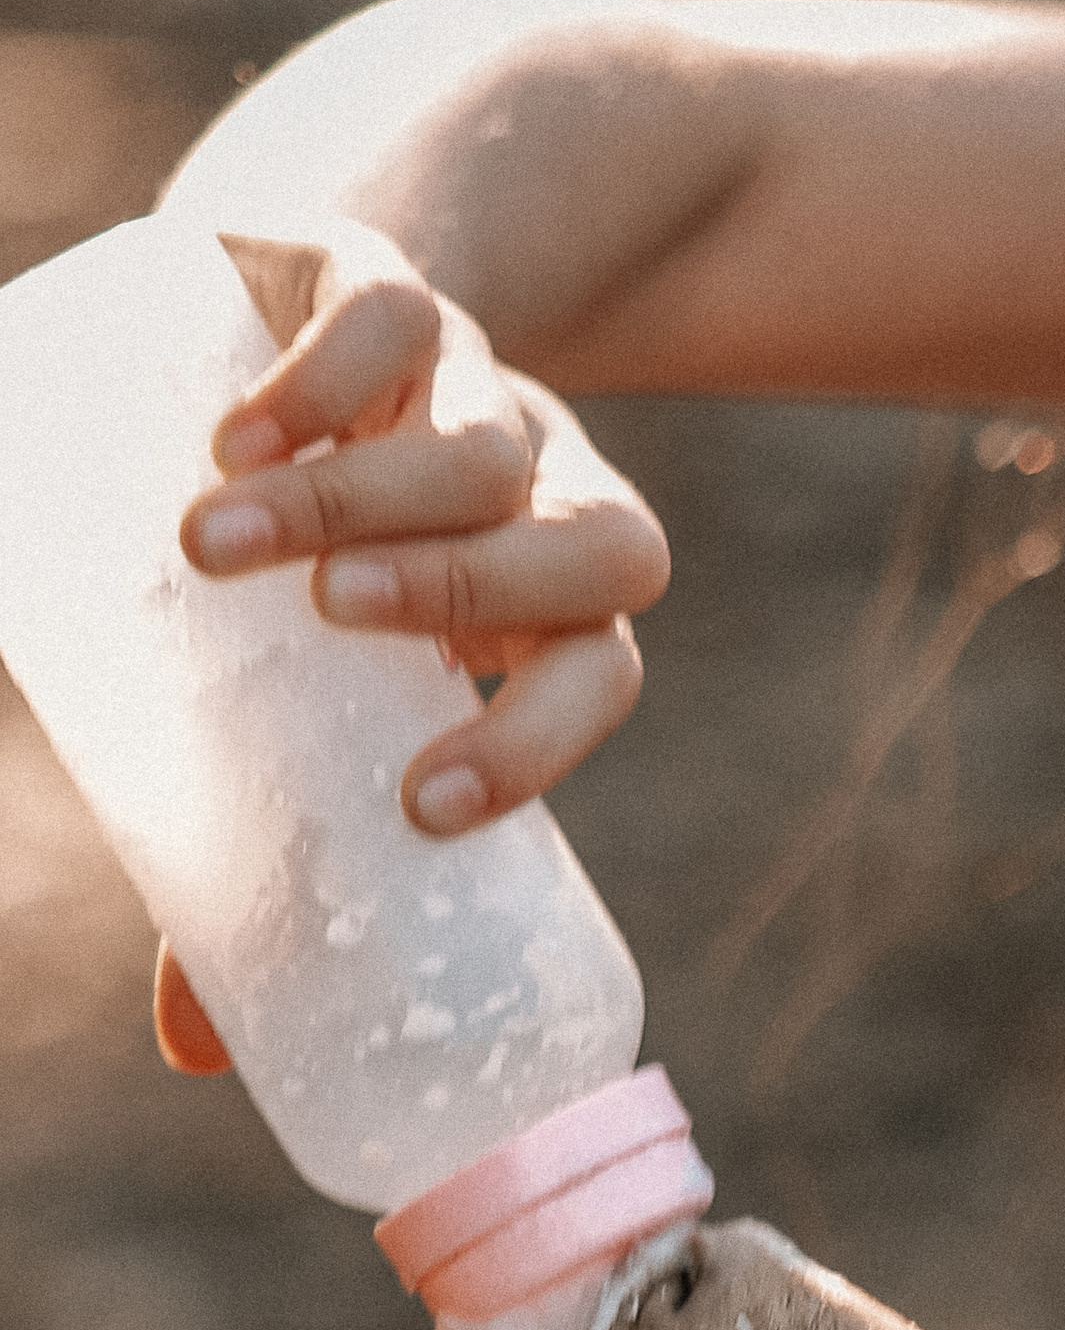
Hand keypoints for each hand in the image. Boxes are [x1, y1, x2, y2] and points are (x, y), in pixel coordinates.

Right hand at [155, 218, 669, 1072]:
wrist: (272, 337)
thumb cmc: (296, 584)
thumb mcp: (292, 713)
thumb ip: (266, 854)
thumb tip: (197, 1051)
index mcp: (550, 614)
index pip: (604, 675)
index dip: (541, 740)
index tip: (423, 806)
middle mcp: (543, 494)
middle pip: (590, 552)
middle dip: (466, 589)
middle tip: (328, 620)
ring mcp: (478, 381)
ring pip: (485, 443)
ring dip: (359, 493)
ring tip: (223, 540)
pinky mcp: (385, 278)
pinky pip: (396, 312)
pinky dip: (322, 371)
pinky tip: (234, 430)